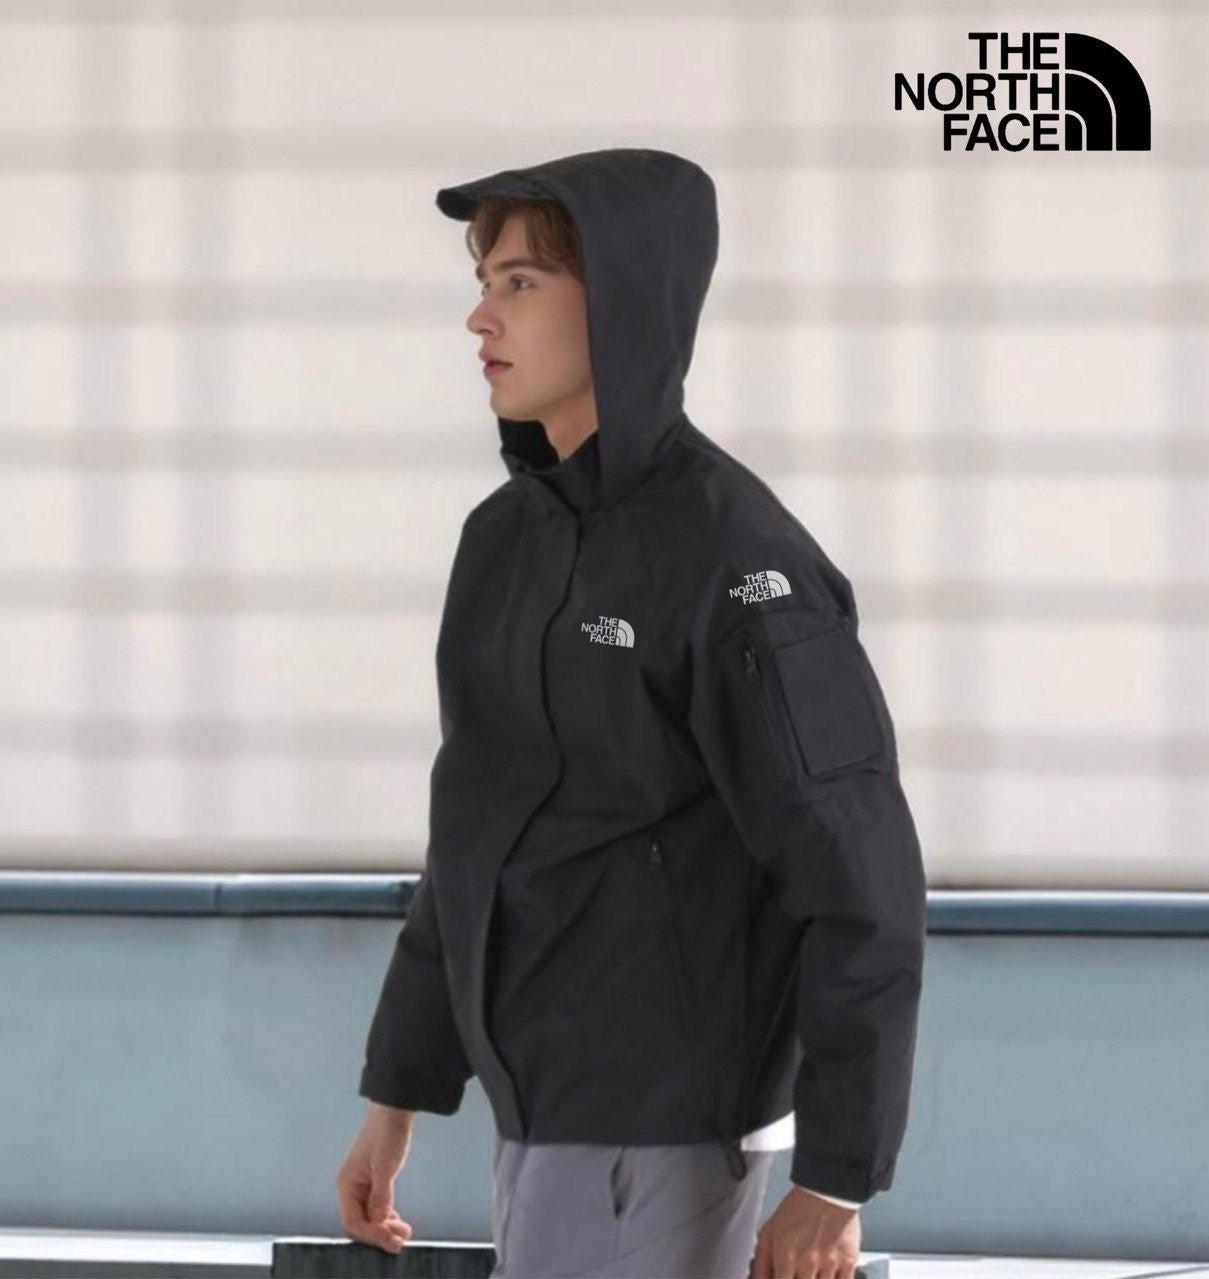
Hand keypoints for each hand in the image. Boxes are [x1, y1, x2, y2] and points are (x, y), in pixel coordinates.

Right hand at [335, 1103, 416, 1254]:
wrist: (394, 1110)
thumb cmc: (386, 1133)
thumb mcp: (384, 1165)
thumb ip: (381, 1195)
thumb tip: (380, 1222)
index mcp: (347, 1184)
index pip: (354, 1221)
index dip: (371, 1234)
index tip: (391, 1239)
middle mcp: (352, 1189)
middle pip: (361, 1223)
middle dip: (379, 1234)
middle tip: (401, 1240)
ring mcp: (363, 1187)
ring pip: (371, 1217)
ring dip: (385, 1227)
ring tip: (405, 1232)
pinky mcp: (375, 1183)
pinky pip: (378, 1208)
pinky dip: (388, 1218)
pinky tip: (399, 1222)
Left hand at [748, 1185, 860, 1278]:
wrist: (827, 1191)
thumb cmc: (798, 1209)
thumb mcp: (769, 1231)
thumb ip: (762, 1262)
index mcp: (786, 1257)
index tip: (783, 1276)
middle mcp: (807, 1263)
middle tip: (798, 1273)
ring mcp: (828, 1264)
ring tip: (810, 1271)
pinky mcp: (848, 1262)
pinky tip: (827, 1275)